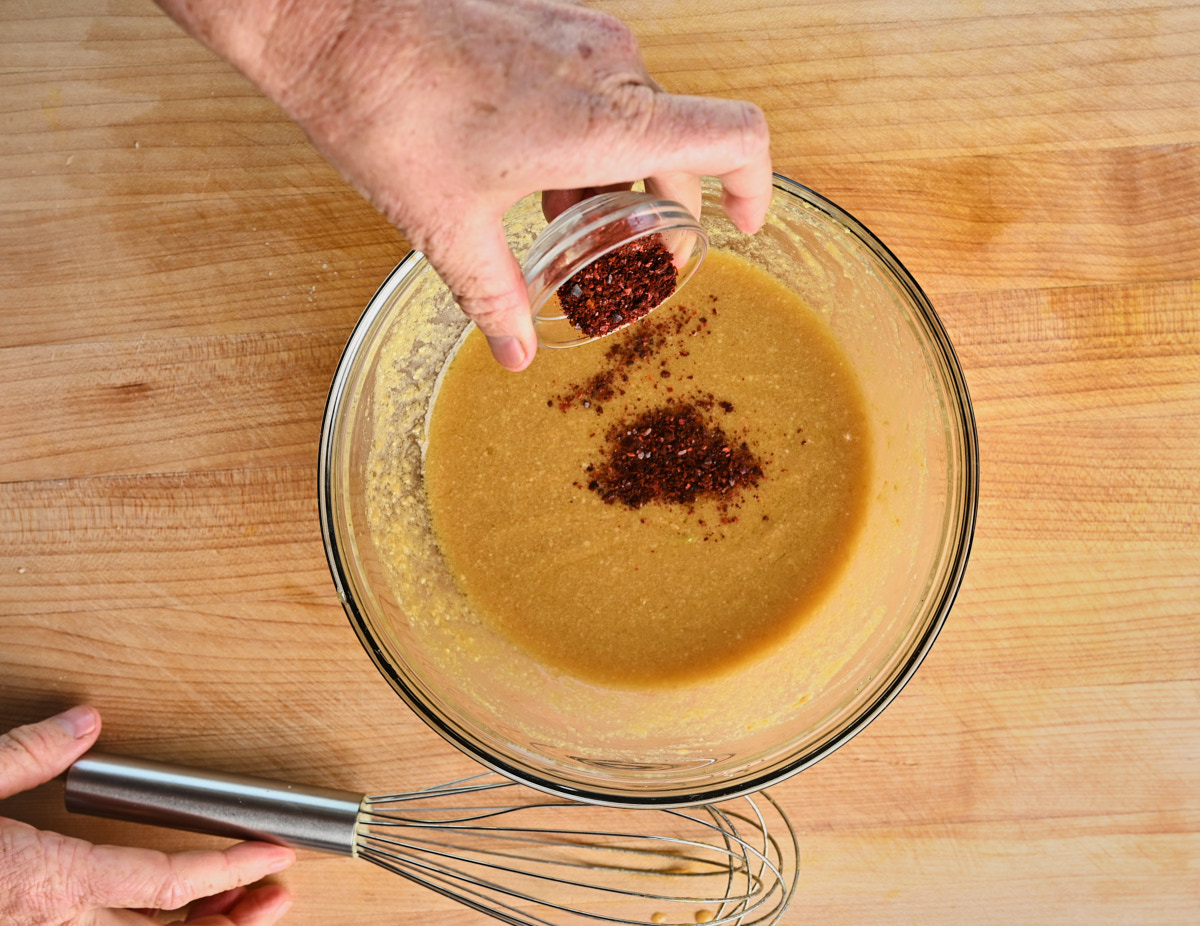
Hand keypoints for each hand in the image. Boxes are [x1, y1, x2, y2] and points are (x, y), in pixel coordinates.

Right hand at [0, 706, 293, 925]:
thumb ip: (30, 754)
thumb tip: (85, 722)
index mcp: (55, 883)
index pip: (169, 883)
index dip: (230, 869)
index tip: (274, 853)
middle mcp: (57, 923)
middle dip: (230, 920)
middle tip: (274, 894)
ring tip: (236, 901)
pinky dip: (152, 923)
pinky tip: (171, 906)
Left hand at [153, 0, 771, 370]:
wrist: (333, 20)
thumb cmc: (390, 111)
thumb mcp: (449, 225)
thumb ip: (495, 296)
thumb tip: (515, 351)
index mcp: (605, 120)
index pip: (736, 137)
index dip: (756, 184)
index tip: (741, 224)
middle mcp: (611, 68)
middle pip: (685, 140)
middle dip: (668, 203)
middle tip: (635, 255)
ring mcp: (582, 36)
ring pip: (640, 112)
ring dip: (622, 171)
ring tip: (571, 219)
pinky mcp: (553, 21)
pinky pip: (603, 82)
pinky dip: (593, 132)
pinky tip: (538, 170)